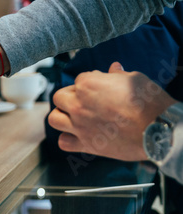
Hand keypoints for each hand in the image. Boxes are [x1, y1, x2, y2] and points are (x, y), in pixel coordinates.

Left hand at [48, 62, 176, 160]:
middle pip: (59, 97)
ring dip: (61, 116)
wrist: (158, 129)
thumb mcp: (134, 79)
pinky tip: (76, 136)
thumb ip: (117, 75)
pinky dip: (67, 139)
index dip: (90, 83)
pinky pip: (63, 142)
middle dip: (70, 97)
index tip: (100, 89)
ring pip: (54, 119)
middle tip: (83, 101)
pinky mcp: (85, 144)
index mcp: (88, 84)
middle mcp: (78, 105)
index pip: (79, 79)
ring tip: (73, 117)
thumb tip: (113, 68)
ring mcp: (79, 126)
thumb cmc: (149, 102)